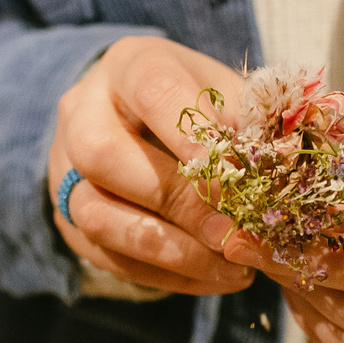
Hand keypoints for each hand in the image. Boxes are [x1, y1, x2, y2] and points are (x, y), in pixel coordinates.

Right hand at [48, 37, 254, 296]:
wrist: (143, 123)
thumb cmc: (199, 106)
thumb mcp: (228, 95)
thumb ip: (250, 122)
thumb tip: (279, 166)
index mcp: (130, 65)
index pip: (152, 90)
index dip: (192, 134)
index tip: (236, 173)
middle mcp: (82, 112)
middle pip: (103, 156)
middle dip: (178, 202)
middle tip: (235, 233)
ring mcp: (64, 169)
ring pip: (97, 216)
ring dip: (172, 251)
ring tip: (232, 268)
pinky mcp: (67, 220)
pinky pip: (107, 257)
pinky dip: (166, 275)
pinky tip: (213, 277)